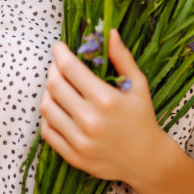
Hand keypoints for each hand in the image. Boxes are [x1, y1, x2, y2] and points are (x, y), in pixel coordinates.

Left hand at [39, 29, 167, 182]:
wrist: (147, 160)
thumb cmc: (143, 118)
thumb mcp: (138, 85)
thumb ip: (122, 58)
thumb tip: (110, 33)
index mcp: (106, 100)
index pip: (70, 69)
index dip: (60, 54)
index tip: (59, 47)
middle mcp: (90, 121)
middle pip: (54, 86)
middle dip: (52, 70)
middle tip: (57, 66)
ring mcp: (80, 141)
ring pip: (47, 108)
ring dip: (48, 93)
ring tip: (57, 87)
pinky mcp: (73, 156)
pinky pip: (47, 131)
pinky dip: (48, 117)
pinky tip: (58, 109)